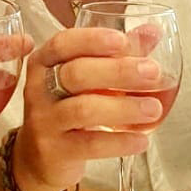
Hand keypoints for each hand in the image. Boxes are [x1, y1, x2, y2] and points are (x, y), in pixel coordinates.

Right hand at [9, 28, 160, 190]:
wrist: (36, 158)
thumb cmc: (65, 109)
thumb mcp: (83, 79)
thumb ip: (117, 55)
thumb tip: (152, 32)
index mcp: (44, 63)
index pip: (63, 44)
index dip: (92, 40)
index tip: (123, 40)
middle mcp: (38, 89)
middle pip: (76, 73)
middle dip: (118, 71)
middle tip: (153, 72)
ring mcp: (44, 121)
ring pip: (83, 109)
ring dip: (123, 108)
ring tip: (154, 108)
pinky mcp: (55, 151)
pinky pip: (89, 144)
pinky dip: (119, 142)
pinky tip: (141, 140)